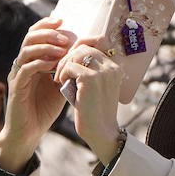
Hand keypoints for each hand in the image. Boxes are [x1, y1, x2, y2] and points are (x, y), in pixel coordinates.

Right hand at [0, 17, 73, 174]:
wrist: (28, 132)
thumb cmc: (43, 109)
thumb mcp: (60, 85)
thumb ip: (66, 69)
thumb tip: (84, 52)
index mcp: (31, 61)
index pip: (35, 35)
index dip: (46, 25)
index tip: (63, 20)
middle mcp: (21, 64)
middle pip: (29, 38)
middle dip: (48, 33)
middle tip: (65, 37)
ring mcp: (17, 75)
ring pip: (26, 51)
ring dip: (45, 47)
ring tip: (61, 49)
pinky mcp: (16, 88)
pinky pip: (25, 70)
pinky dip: (38, 63)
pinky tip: (51, 65)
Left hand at [55, 36, 122, 160]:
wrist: (100, 132)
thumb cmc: (93, 111)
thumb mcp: (93, 86)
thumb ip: (87, 70)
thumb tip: (70, 54)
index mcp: (114, 67)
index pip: (96, 42)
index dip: (79, 47)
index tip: (67, 59)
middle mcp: (112, 66)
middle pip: (84, 46)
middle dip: (68, 56)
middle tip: (60, 72)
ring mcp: (103, 72)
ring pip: (76, 54)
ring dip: (63, 64)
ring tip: (60, 78)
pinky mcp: (90, 79)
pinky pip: (70, 66)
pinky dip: (62, 73)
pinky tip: (60, 84)